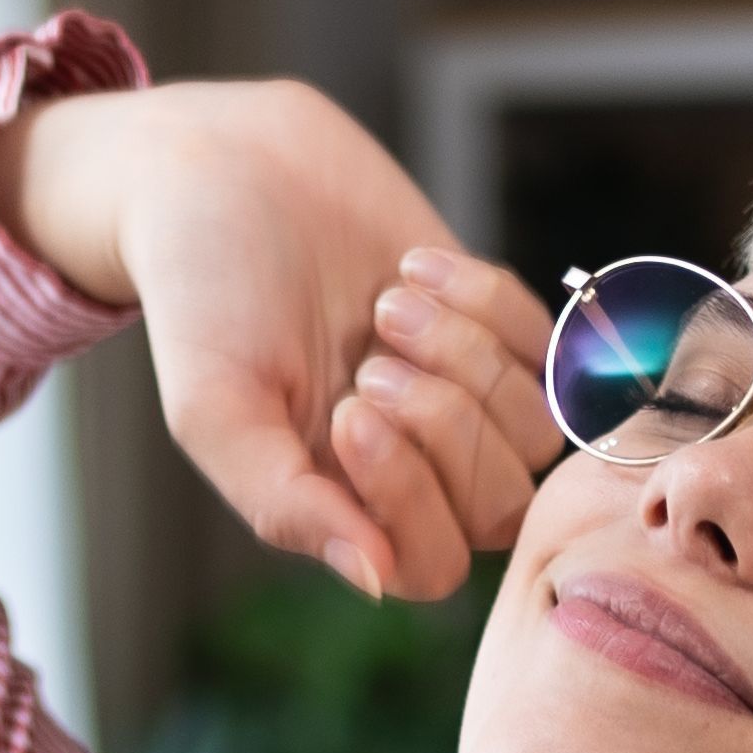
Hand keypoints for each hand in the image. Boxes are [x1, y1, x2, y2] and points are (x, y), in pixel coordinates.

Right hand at [0, 80, 561, 599]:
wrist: (226, 171)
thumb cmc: (202, 299)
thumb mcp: (214, 409)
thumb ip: (283, 504)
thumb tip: (374, 581)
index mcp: (342, 508)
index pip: (428, 565)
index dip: (407, 496)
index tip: (347, 410)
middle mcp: (413, 469)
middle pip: (496, 508)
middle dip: (441, 422)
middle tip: (367, 356)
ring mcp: (463, 398)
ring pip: (533, 433)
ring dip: (465, 357)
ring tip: (387, 302)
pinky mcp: (495, 326)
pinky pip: (550, 349)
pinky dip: (488, 303)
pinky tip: (412, 268)